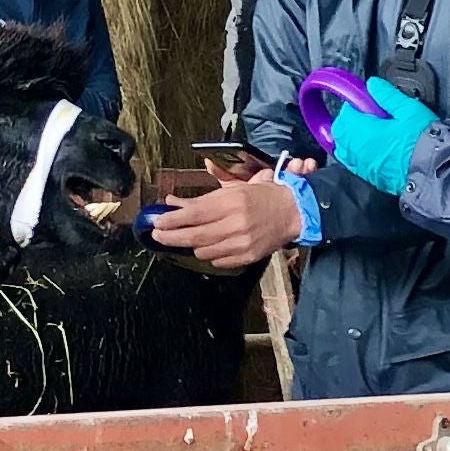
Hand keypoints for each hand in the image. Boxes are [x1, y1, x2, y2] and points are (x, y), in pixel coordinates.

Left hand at [144, 171, 304, 270]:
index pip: (193, 214)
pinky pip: (218, 261)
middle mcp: (236, 224)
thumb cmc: (261, 196)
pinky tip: (209, 245)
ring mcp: (242, 243)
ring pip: (203, 251)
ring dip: (192, 245)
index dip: (171, 220)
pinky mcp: (247, 257)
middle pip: (194, 236)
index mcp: (231, 202)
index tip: (157, 222)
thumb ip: (200, 198)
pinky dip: (209, 254)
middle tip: (158, 236)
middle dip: (171, 237)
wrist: (293, 211)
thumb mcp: (231, 189)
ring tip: (188, 237)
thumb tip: (172, 202)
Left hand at [323, 76, 439, 196]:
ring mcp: (362, 166)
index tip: (366, 102)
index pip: (346, 113)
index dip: (355, 104)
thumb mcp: (409, 109)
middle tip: (368, 115)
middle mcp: (358, 150)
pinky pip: (354, 163)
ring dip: (352, 138)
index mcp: (363, 131)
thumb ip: (387, 95)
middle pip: (340, 131)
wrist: (433, 170)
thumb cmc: (422, 141)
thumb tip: (373, 85)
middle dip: (350, 121)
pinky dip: (358, 153)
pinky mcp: (370, 177)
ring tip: (370, 131)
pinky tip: (374, 148)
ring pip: (344, 148)